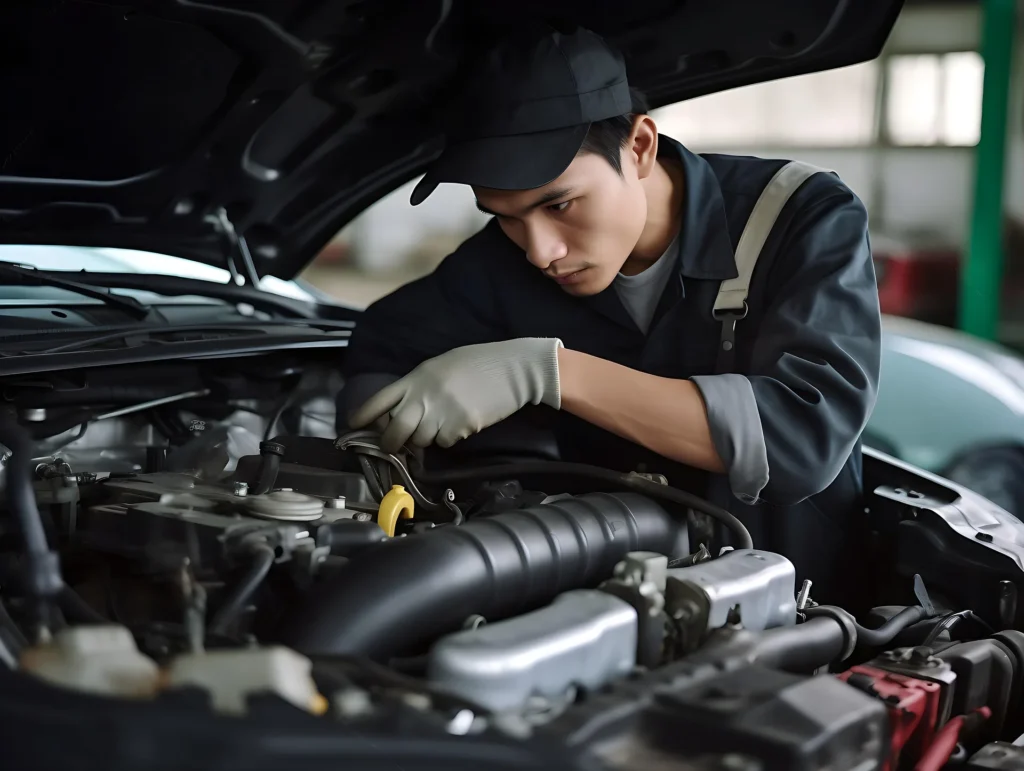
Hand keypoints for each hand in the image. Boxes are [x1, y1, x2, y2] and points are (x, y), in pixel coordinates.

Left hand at [348, 338, 561, 451]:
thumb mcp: (442, 366)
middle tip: (394, 447)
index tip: (354, 426)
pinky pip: (445, 442)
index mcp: (417, 377)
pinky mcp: (461, 426)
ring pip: (421, 440)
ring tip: (442, 424)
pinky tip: (463, 423)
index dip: (364, 415)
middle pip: (395, 430)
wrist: (515, 368)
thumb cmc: (480, 363)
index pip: (381, 399)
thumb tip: (405, 409)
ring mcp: (443, 412)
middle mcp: (425, 395)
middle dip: (391, 443)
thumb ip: (421, 386)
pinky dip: (450, 438)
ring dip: (426, 439)